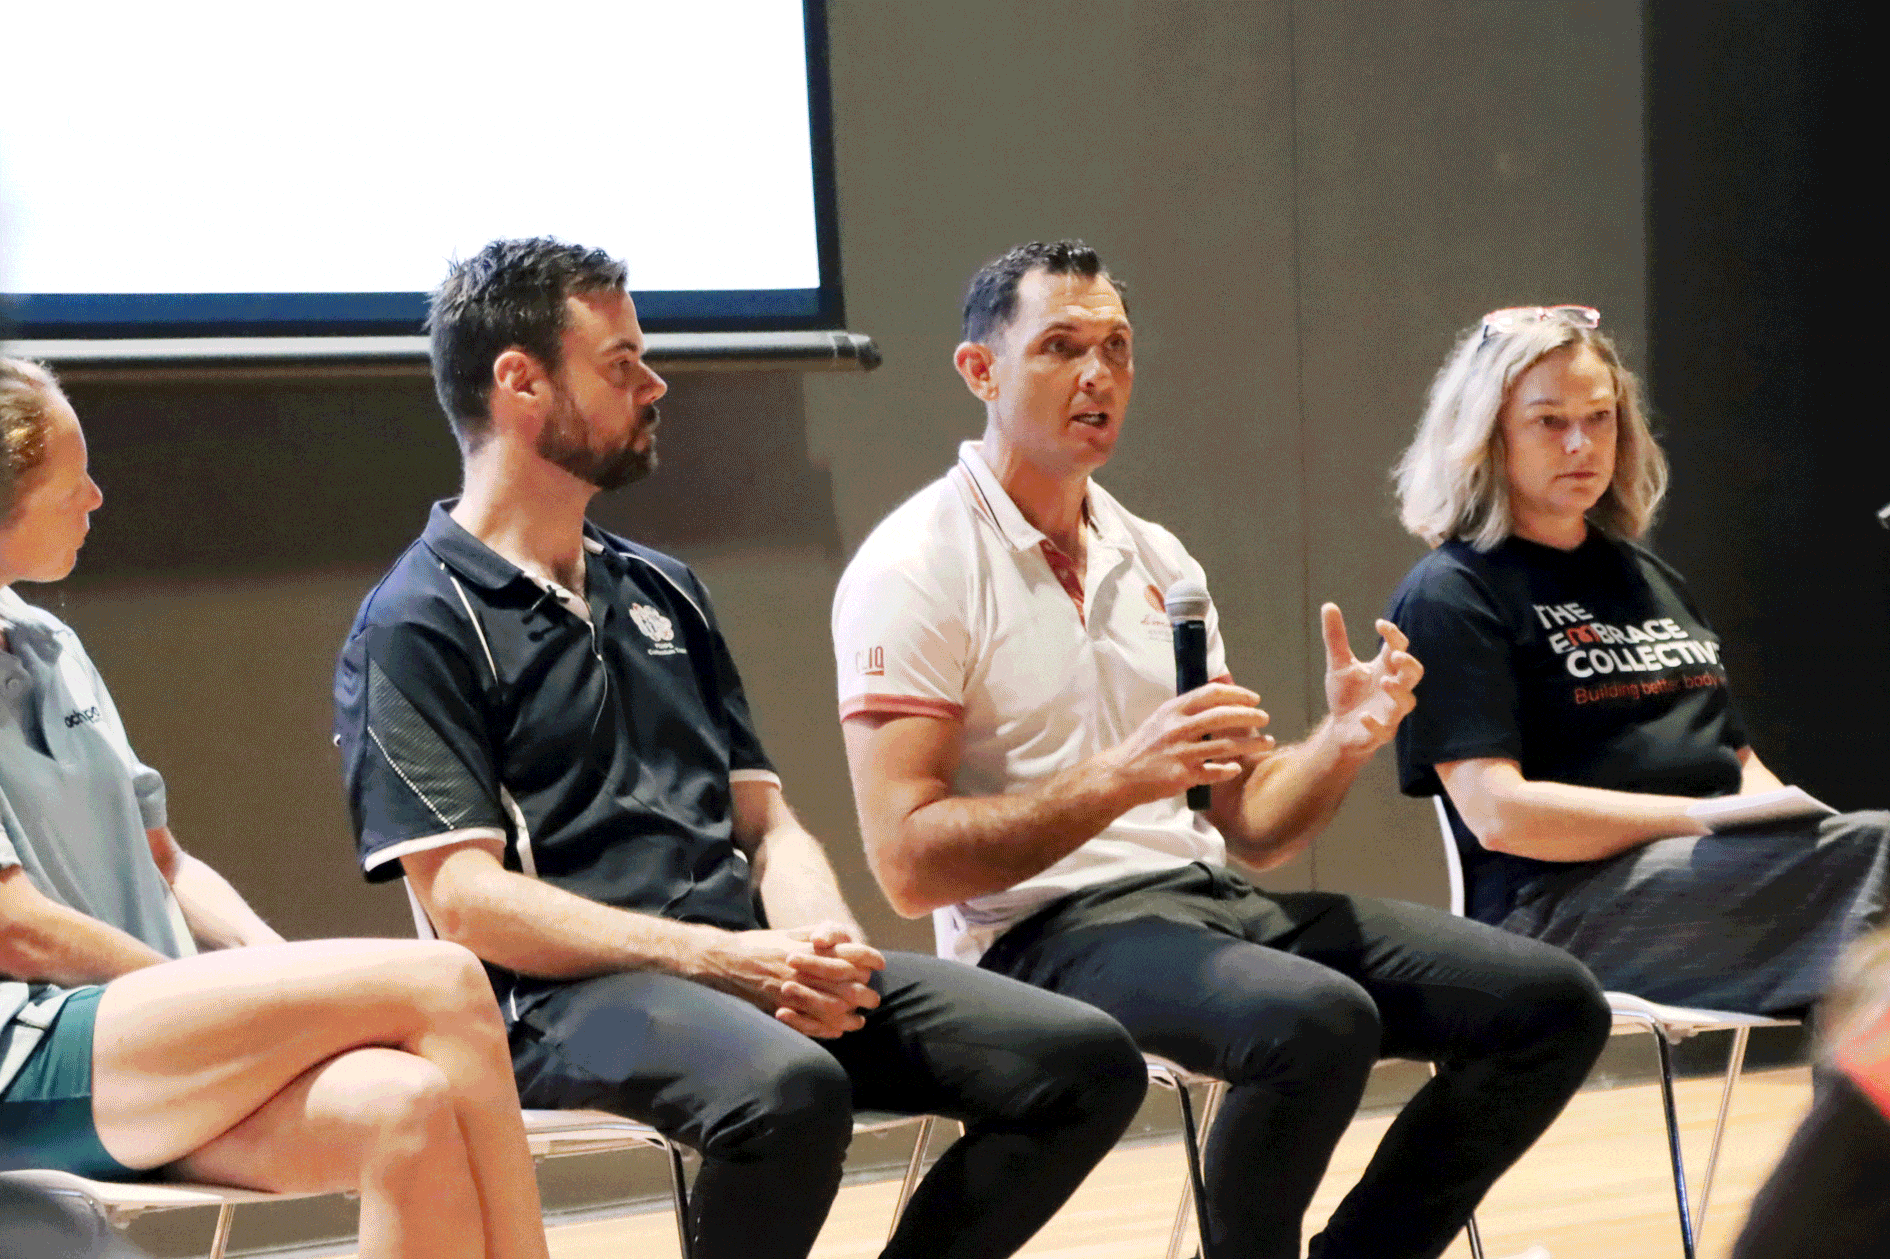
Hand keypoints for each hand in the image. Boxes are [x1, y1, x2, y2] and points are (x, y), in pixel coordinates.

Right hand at [707, 924, 882, 1038]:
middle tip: (874, 999)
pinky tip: (838, 1030)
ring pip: (831, 1006)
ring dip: (850, 1015)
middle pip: (846, 984)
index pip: (848, 953)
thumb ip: (816, 935)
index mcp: (807, 947)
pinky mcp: (779, 1007)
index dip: (868, 958)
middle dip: (864, 993)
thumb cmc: (759, 945)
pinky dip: (827, 1028)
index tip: (879, 963)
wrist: (725, 960)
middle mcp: (803, 968)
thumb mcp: (790, 932)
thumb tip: (843, 938)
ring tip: (860, 1019)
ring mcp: (791, 990)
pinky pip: (809, 1023)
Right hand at [1105, 682, 1273, 806]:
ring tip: (1267, 743)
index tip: (1254, 698)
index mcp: (1174, 710)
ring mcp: (1180, 752)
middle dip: (1249, 716)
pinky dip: (1229, 770)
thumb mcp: (1163, 717)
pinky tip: (1237, 768)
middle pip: (1222, 717)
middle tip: (1265, 718)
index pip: (1211, 694)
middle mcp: (1177, 728)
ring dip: (1251, 744)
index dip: (1237, 694)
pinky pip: (1214, 772)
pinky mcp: (1182, 776)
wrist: (1122, 773)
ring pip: (1225, 746)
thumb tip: (1222, 684)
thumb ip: (1190, 705)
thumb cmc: (1146, 745)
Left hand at [1320, 604, 1421, 759]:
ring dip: (1398, 691)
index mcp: (1386, 668)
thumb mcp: (1339, 664)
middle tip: (1397, 655)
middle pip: (1413, 674)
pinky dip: (1375, 723)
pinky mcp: (1381, 733)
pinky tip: (1363, 716)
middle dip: (1409, 664)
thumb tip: (1328, 605)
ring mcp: (1390, 712)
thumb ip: (1336, 638)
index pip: (1398, 647)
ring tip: (1384, 681)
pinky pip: (1384, 730)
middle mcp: (1393, 688)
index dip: (1393, 635)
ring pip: (1406, 702)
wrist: (1339, 729)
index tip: (1379, 624)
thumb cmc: (1347, 695)